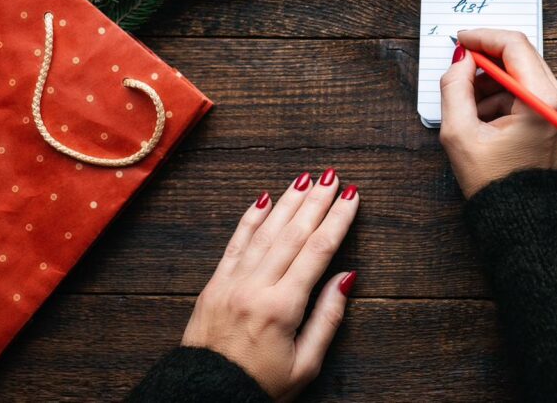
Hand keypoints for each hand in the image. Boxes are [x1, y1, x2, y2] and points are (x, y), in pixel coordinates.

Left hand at [181, 169, 359, 399]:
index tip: (351, 197)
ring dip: (288, 201)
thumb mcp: (306, 364)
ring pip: (265, 231)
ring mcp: (232, 282)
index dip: (337, 220)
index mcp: (282, 308)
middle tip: (333, 177)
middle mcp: (256, 287)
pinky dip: (251, 218)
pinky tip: (264, 199)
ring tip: (306, 179)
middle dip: (316, 201)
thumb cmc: (259, 386)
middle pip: (293, 233)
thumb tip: (346, 278)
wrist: (204, 397)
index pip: (317, 251)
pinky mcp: (215, 284)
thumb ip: (328, 318)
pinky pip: (236, 243)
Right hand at [439, 29, 556, 197]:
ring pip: (522, 71)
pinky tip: (482, 117)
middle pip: (521, 55)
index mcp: (542, 101)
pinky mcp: (555, 116)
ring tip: (468, 106)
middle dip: (486, 58)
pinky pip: (526, 89)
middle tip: (459, 68)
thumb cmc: (494, 182)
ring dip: (492, 79)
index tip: (460, 40)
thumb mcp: (460, 133)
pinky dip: (501, 94)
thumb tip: (461, 59)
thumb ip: (455, 87)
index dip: (483, 37)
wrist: (521, 217)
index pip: (515, 46)